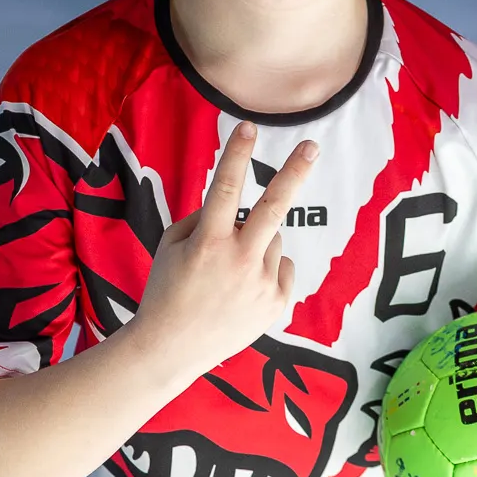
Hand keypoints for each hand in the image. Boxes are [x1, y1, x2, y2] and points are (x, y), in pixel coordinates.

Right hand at [130, 121, 317, 381]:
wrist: (171, 350)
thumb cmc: (166, 291)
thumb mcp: (170, 246)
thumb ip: (202, 220)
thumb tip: (234, 209)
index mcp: (209, 242)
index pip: (225, 187)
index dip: (236, 154)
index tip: (247, 126)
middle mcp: (239, 259)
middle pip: (274, 207)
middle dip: (293, 172)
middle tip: (311, 147)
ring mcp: (261, 283)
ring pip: (271, 240)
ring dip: (255, 243)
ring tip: (227, 274)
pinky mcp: (276, 302)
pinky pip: (281, 267)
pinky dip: (266, 269)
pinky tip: (240, 289)